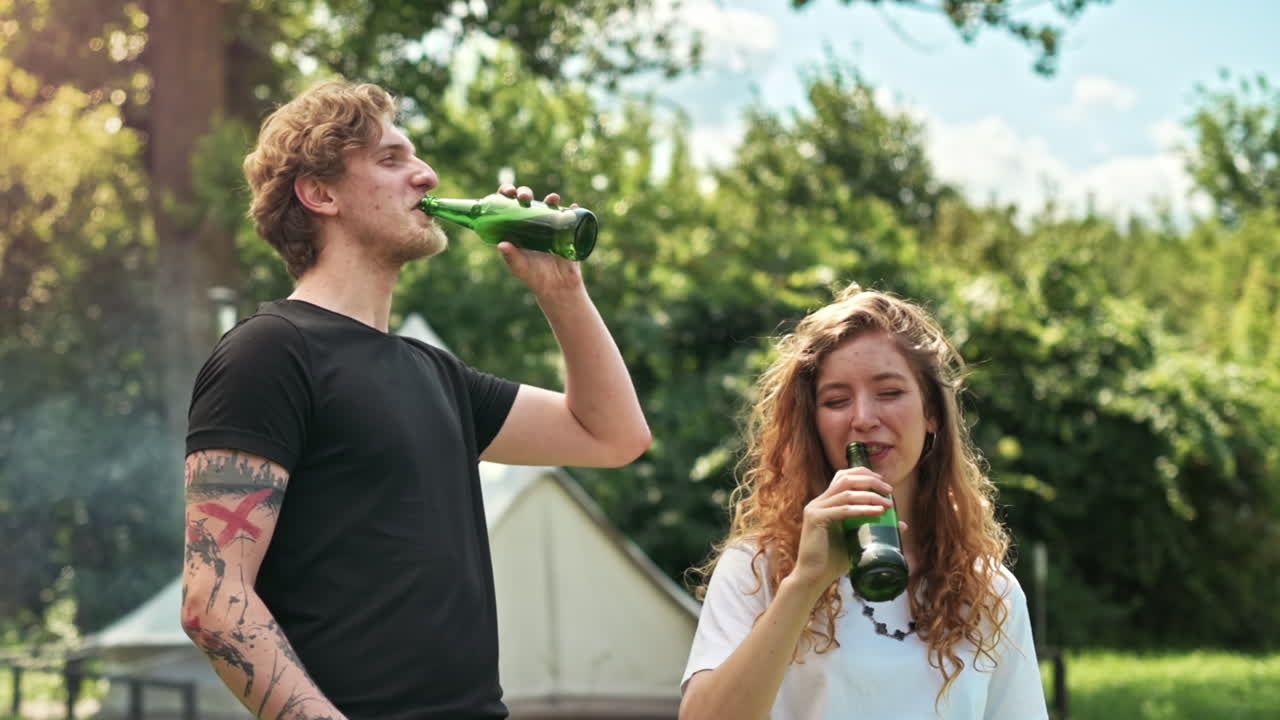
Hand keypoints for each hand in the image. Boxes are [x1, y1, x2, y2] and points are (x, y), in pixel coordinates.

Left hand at [494, 183, 582, 295]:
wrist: (558, 287)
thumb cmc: (535, 277)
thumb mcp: (520, 268)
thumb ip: (511, 257)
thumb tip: (502, 244)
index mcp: (516, 228)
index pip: (508, 205)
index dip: (507, 194)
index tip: (508, 192)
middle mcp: (532, 223)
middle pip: (527, 201)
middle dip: (526, 193)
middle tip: (525, 197)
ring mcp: (550, 226)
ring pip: (549, 205)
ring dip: (550, 198)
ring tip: (552, 199)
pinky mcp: (566, 231)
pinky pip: (570, 216)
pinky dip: (573, 210)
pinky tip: (573, 207)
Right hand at [789, 467, 907, 595]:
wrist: (814, 577)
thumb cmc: (834, 560)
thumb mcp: (858, 539)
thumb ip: (875, 528)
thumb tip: (903, 525)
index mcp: (826, 502)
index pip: (843, 476)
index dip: (864, 474)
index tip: (884, 481)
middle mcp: (819, 502)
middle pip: (845, 479)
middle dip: (870, 481)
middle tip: (889, 490)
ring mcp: (815, 509)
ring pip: (846, 493)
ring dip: (870, 495)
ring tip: (888, 503)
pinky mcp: (815, 519)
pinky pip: (843, 510)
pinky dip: (862, 509)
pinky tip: (877, 512)